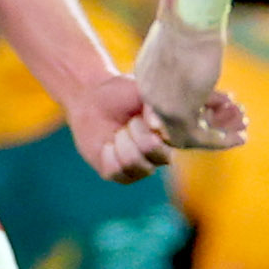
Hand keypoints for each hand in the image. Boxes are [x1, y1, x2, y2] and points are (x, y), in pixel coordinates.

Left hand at [66, 68, 182, 182]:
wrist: (93, 100)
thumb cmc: (121, 94)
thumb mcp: (141, 92)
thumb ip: (154, 105)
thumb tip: (156, 126)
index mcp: (173, 134)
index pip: (176, 139)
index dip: (156, 127)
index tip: (142, 116)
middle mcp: (163, 154)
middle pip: (156, 152)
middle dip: (136, 132)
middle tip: (130, 122)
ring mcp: (143, 167)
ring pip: (134, 163)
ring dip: (121, 142)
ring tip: (119, 132)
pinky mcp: (122, 176)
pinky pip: (116, 171)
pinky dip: (107, 153)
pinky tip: (108, 145)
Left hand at [131, 15, 246, 149]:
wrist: (189, 18)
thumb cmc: (192, 18)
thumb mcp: (183, 38)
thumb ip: (187, 53)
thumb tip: (204, 47)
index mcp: (147, 73)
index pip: (165, 102)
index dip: (193, 106)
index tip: (217, 106)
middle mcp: (149, 91)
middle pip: (172, 121)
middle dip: (203, 124)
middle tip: (227, 126)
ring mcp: (159, 104)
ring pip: (183, 134)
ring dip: (213, 138)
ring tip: (239, 136)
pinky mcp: (177, 112)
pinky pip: (197, 136)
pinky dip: (218, 141)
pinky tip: (238, 138)